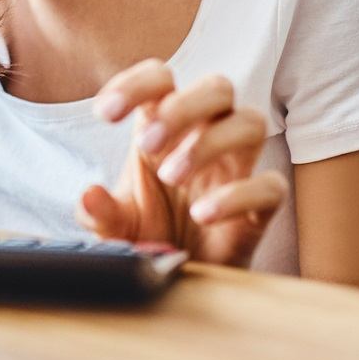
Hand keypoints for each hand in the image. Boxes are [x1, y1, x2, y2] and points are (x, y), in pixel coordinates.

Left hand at [78, 59, 287, 267]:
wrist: (178, 281)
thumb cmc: (148, 235)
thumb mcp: (114, 226)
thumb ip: (99, 213)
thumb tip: (89, 196)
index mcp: (165, 126)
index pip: (162, 78)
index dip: (136, 84)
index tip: (105, 114)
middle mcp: (206, 137)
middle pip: (218, 87)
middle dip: (183, 108)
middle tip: (147, 146)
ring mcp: (237, 168)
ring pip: (251, 122)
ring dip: (209, 144)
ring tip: (172, 177)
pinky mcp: (260, 206)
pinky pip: (270, 185)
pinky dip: (237, 196)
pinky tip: (201, 215)